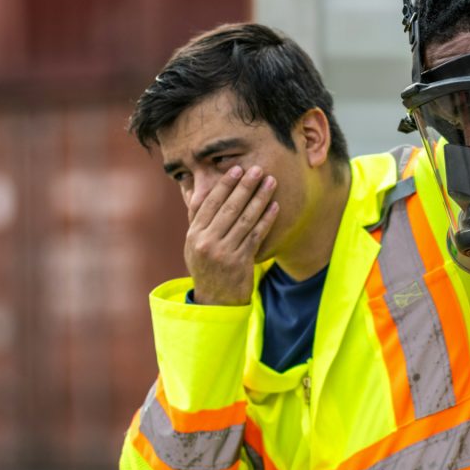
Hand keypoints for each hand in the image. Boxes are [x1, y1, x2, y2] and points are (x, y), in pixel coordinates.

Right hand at [184, 165, 279, 305]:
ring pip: (245, 219)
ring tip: (270, 182)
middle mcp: (207, 242)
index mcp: (194, 235)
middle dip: (245, 186)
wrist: (215, 301)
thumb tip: (197, 191)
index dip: (224, 185)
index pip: (210, 203)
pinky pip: (256, 235)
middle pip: (229, 208)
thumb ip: (198, 220)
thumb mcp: (194, 245)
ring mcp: (224, 253)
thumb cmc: (206, 267)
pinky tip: (275, 206)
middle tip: (257, 169)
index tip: (236, 169)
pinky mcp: (240, 262)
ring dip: (260, 198)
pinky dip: (266, 220)